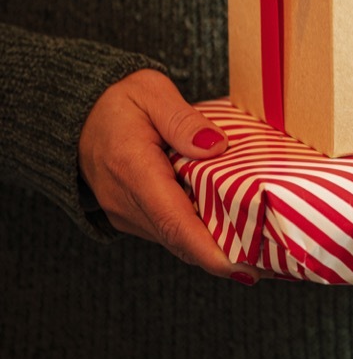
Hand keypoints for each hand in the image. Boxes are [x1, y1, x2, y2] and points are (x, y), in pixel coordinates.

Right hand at [78, 69, 262, 284]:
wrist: (75, 115)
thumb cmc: (116, 100)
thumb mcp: (151, 91)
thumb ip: (183, 120)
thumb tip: (215, 146)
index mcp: (134, 170)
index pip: (175, 221)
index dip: (210, 250)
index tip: (243, 267)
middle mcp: (127, 201)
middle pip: (181, 239)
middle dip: (225, 257)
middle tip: (272, 262)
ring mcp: (127, 213)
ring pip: (177, 238)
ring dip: (214, 246)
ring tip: (261, 248)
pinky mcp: (132, 215)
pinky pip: (169, 230)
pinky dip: (199, 234)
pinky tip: (232, 228)